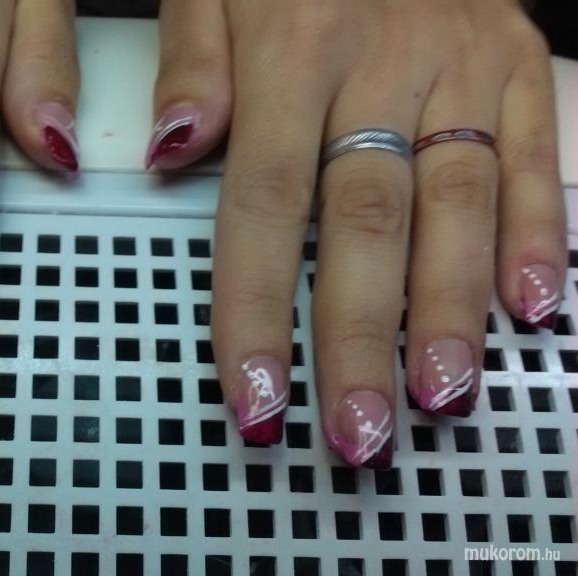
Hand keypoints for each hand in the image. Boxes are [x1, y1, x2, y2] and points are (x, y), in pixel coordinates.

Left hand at [148, 0, 562, 466]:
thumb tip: (172, 150)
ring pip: (455, 203)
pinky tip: (532, 309)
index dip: (257, 309)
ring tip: (439, 397)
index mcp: (291, 47)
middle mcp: (380, 62)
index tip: (255, 396)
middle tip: (356, 433)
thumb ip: (193, 61)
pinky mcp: (516, 62)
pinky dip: (537, 233)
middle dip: (360, 337)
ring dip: (449, 308)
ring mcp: (459, 65)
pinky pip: (532, 156)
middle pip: (366, 221)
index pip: (265, 202)